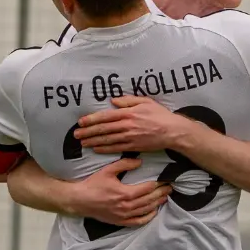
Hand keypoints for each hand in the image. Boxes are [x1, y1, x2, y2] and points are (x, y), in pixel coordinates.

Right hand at [67, 159, 169, 226]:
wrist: (80, 200)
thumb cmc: (93, 184)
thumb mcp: (108, 170)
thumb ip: (125, 164)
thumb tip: (140, 161)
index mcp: (124, 193)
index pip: (147, 188)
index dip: (158, 184)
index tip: (165, 180)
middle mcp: (126, 206)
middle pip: (149, 200)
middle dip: (161, 193)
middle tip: (170, 188)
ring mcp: (124, 216)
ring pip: (146, 211)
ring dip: (157, 204)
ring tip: (165, 197)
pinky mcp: (120, 222)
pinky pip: (138, 222)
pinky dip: (148, 217)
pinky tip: (154, 212)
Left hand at [75, 96, 189, 153]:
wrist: (173, 131)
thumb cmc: (159, 114)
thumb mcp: (145, 101)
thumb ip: (128, 100)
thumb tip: (113, 101)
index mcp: (128, 113)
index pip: (106, 116)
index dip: (92, 119)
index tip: (81, 122)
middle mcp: (127, 125)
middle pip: (103, 129)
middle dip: (88, 132)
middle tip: (76, 134)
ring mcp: (130, 137)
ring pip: (107, 140)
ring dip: (93, 141)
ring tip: (82, 143)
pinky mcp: (134, 147)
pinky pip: (116, 148)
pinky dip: (105, 149)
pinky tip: (96, 149)